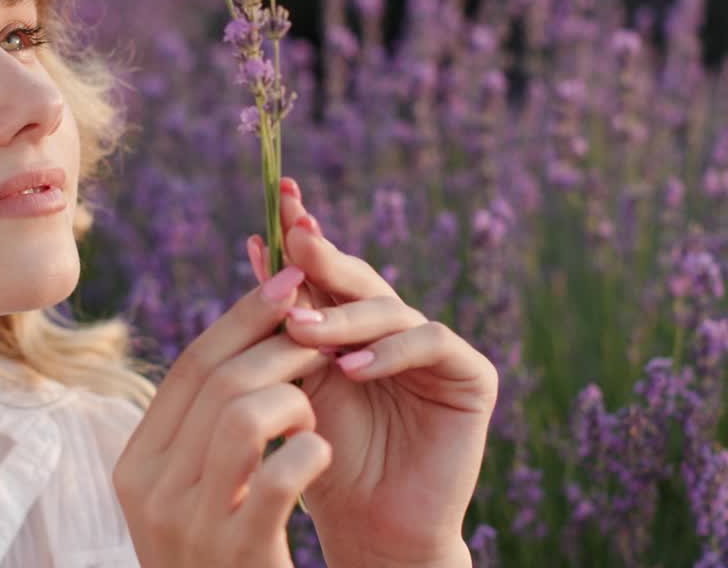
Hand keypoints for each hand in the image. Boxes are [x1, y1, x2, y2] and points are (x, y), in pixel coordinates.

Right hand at [112, 260, 338, 566]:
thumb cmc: (221, 555)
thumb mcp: (194, 489)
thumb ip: (205, 425)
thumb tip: (250, 335)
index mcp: (135, 465)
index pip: (189, 368)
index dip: (242, 317)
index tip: (288, 280)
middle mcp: (151, 491)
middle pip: (217, 382)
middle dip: (280, 344)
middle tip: (323, 332)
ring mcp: (191, 526)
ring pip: (246, 416)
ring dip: (295, 397)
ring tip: (315, 407)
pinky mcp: (238, 554)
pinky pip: (283, 476)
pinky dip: (311, 453)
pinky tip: (320, 454)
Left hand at [243, 177, 497, 567]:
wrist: (368, 527)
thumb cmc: (324, 458)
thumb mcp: (294, 381)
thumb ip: (283, 321)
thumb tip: (257, 245)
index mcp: (349, 324)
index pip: (325, 268)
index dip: (304, 232)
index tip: (278, 198)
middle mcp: (393, 328)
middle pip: (358, 276)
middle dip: (324, 255)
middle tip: (296, 238)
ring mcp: (433, 348)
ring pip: (389, 306)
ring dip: (343, 315)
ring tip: (303, 332)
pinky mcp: (471, 375)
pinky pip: (431, 341)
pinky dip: (390, 351)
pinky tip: (353, 369)